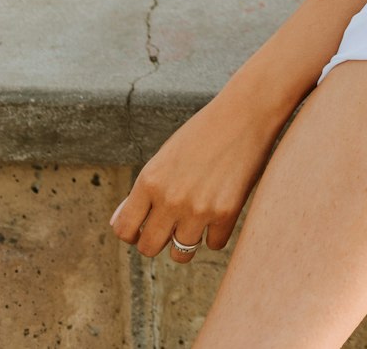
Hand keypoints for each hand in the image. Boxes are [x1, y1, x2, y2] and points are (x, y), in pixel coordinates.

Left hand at [109, 89, 282, 263]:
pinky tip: (221, 211)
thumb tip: (120, 223)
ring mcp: (198, 208)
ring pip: (180, 253)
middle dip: (158, 240)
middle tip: (171, 226)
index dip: (132, 232)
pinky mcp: (227, 213)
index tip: (143, 227)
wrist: (246, 112)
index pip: (124, 229)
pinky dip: (217, 233)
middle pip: (148, 247)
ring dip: (187, 240)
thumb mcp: (166, 155)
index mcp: (150, 180)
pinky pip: (214, 244)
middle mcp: (170, 198)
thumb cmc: (204, 131)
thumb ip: (145, 190)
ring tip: (198, 218)